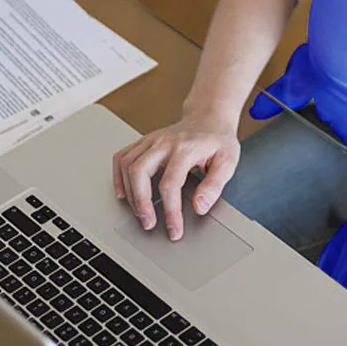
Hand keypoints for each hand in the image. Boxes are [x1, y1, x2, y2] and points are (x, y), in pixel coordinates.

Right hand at [112, 114, 240, 241]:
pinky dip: (118, 176)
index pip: (171, 183)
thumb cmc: (218, 138)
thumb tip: (199, 206)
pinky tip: (124, 192)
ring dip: (130, 192)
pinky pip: (122, 156)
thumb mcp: (228, 160)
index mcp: (186, 147)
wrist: (209, 115)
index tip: (174, 230)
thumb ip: (215, 185)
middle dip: (141, 202)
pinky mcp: (145, 141)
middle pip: (140, 171)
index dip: (170, 211)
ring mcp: (152, 140)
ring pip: (128, 164)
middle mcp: (165, 142)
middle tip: (149, 223)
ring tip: (140, 212)